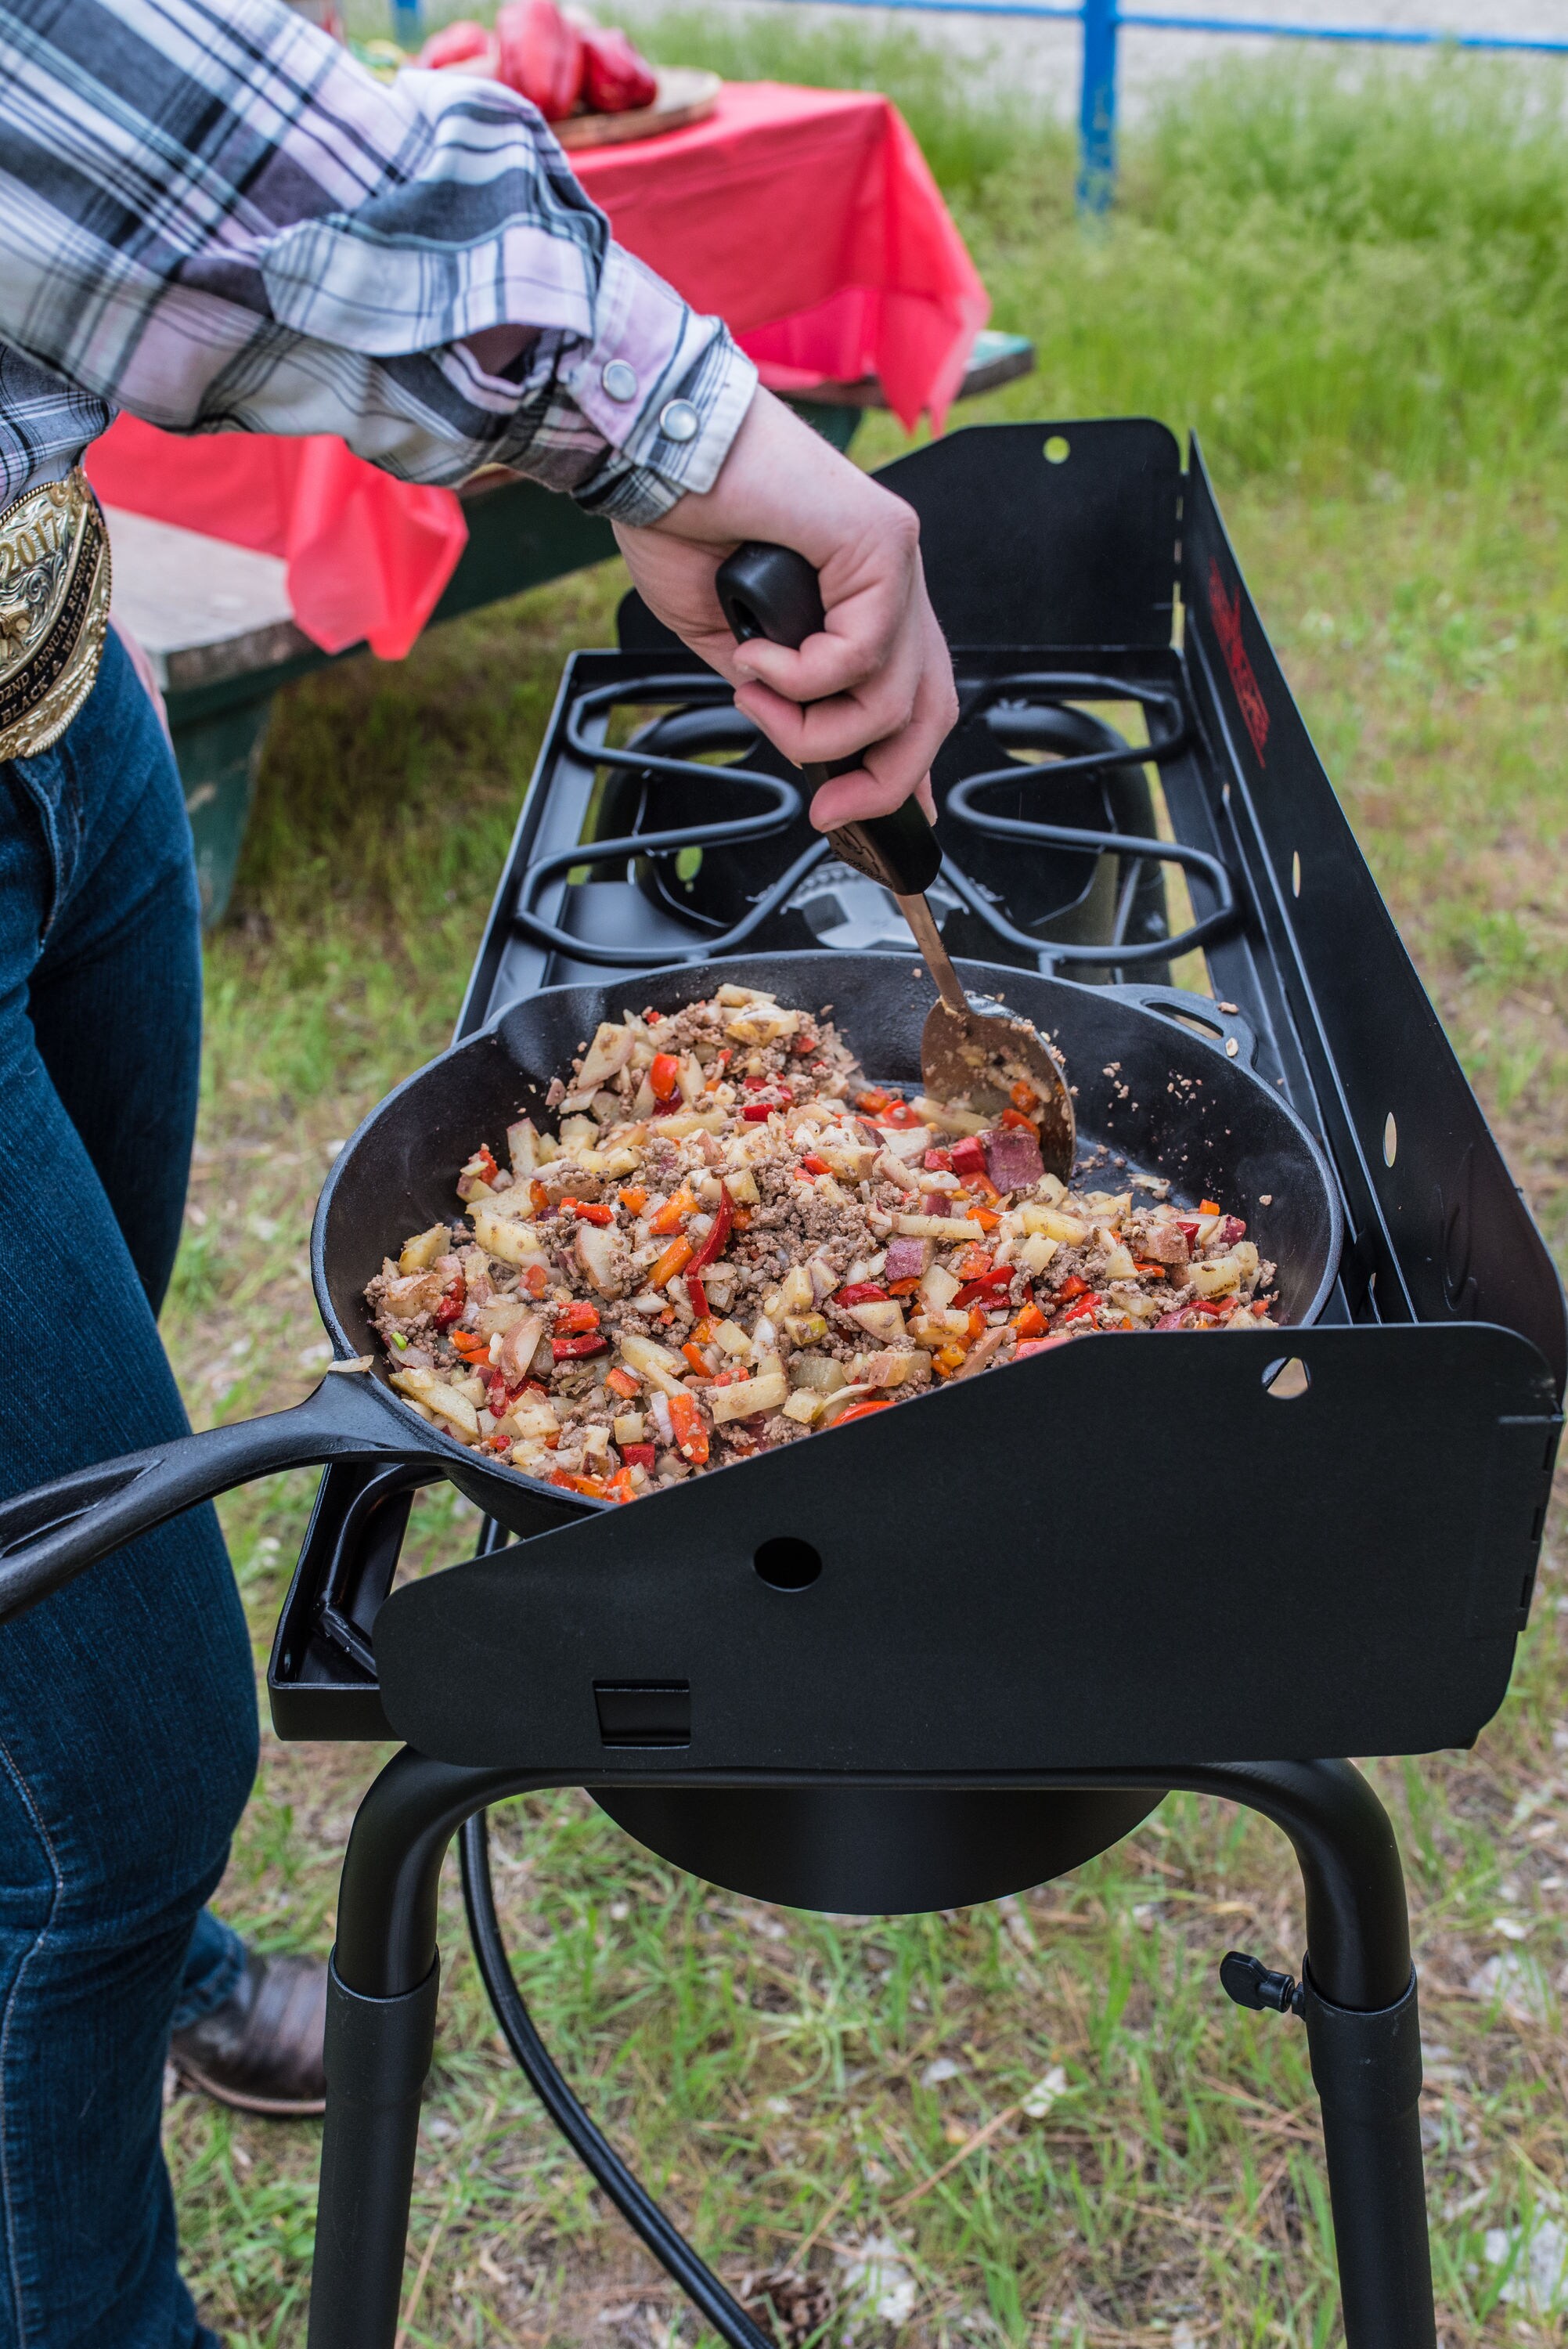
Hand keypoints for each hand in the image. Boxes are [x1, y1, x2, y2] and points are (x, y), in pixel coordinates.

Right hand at [613, 389, 954, 829]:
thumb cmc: (681, 520)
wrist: (652, 451)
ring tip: (756, 698)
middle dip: (883, 780)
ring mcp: (894, 558)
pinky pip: (861, 653)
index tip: (885, 817)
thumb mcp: (730, 640)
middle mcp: (892, 578)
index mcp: (863, 597)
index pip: (916, 694)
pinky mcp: (882, 540)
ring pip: (894, 696)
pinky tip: (759, 659)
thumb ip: (778, 693)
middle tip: (828, 809)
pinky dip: (803, 677)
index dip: (909, 766)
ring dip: (813, 725)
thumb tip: (800, 744)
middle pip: (930, 708)